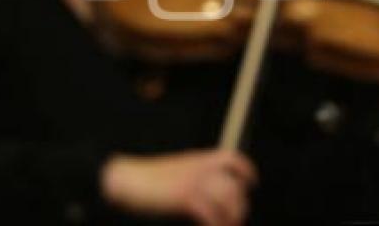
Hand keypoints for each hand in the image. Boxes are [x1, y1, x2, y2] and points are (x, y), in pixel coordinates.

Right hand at [102, 149, 256, 225]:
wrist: (126, 178)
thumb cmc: (147, 178)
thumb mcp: (177, 170)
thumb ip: (196, 178)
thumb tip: (210, 194)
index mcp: (200, 158)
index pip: (232, 158)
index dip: (246, 170)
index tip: (252, 182)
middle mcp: (201, 168)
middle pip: (234, 185)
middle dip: (240, 203)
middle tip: (238, 217)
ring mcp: (194, 181)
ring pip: (227, 199)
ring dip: (232, 216)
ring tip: (230, 225)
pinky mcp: (185, 197)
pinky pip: (211, 214)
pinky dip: (216, 223)